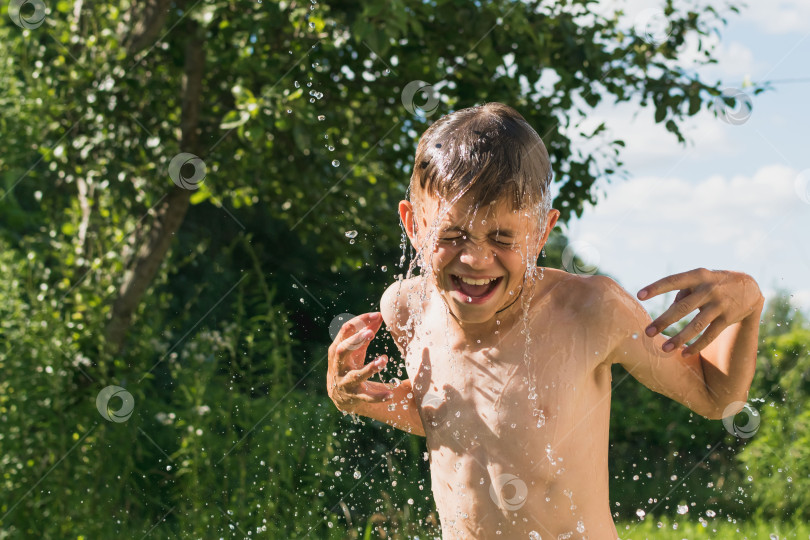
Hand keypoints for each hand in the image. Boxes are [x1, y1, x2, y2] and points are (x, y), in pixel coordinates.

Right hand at [327, 312, 394, 413]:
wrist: (339, 394)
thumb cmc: (349, 364)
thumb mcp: (357, 348)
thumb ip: (367, 332)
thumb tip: (380, 315)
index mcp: (337, 349)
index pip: (345, 330)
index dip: (360, 321)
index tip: (377, 315)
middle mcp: (338, 365)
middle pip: (342, 350)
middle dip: (355, 341)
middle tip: (370, 333)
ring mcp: (345, 382)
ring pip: (356, 375)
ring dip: (370, 368)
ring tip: (384, 360)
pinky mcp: (354, 397)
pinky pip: (367, 397)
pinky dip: (378, 397)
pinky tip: (391, 394)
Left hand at [637, 268, 763, 356]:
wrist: (749, 287)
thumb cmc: (713, 283)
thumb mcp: (699, 279)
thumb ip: (682, 292)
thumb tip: (669, 308)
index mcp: (698, 276)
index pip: (673, 280)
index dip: (656, 288)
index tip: (640, 296)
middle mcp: (708, 289)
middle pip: (682, 307)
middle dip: (664, 321)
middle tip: (647, 332)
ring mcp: (719, 304)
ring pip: (696, 325)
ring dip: (679, 338)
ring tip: (664, 349)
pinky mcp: (728, 318)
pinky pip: (710, 335)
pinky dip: (697, 345)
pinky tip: (684, 354)